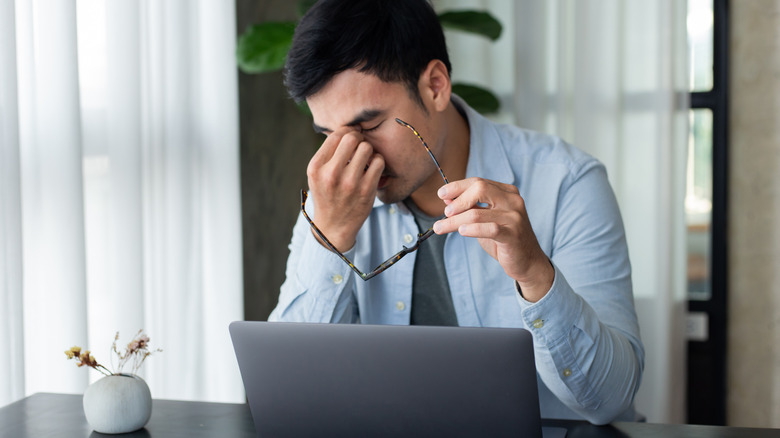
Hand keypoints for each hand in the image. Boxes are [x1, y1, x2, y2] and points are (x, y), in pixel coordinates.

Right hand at [306, 128, 384, 251]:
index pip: (336, 135)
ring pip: (367, 148)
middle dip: (358, 138)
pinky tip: (372, 168)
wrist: (334, 226)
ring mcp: (350, 183)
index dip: (347, 131)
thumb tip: (351, 128)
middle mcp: (331, 174)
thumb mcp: (317, 174)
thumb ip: (329, 152)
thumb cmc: (327, 194)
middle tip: (359, 145)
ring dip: (369, 150)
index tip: (351, 137)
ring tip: (365, 159)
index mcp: (316, 167)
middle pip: (352, 138)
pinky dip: (377, 162)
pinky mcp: (366, 190)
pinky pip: (379, 162)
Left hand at [433, 178, 553, 301]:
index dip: (457, 187)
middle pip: (480, 189)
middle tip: (445, 212)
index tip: (441, 194)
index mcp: (507, 192)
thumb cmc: (504, 239)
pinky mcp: (513, 235)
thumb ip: (470, 208)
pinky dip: (472, 229)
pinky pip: (488, 228)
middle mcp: (513, 201)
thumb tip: (446, 199)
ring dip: (454, 221)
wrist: (527, 261)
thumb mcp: (485, 220)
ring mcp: (514, 217)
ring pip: (477, 213)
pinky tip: (462, 231)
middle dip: (458, 200)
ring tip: (441, 227)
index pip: (478, 182)